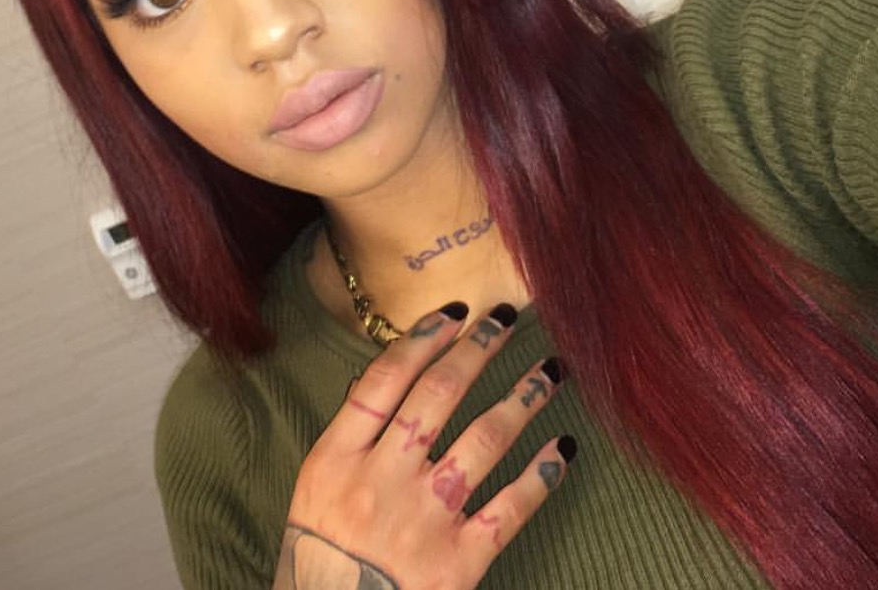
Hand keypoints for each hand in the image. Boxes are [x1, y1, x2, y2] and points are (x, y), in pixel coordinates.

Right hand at [273, 302, 572, 589]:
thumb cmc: (319, 560)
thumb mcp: (316, 489)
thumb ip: (350, 436)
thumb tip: (382, 379)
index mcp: (338, 459)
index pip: (386, 379)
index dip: (423, 339)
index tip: (455, 313)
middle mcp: (382, 482)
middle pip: (438, 396)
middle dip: (477, 350)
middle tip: (505, 320)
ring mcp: (424, 521)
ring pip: (482, 440)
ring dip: (520, 400)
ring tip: (548, 371)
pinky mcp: (458, 564)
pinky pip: (509, 510)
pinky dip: (539, 476)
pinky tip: (561, 448)